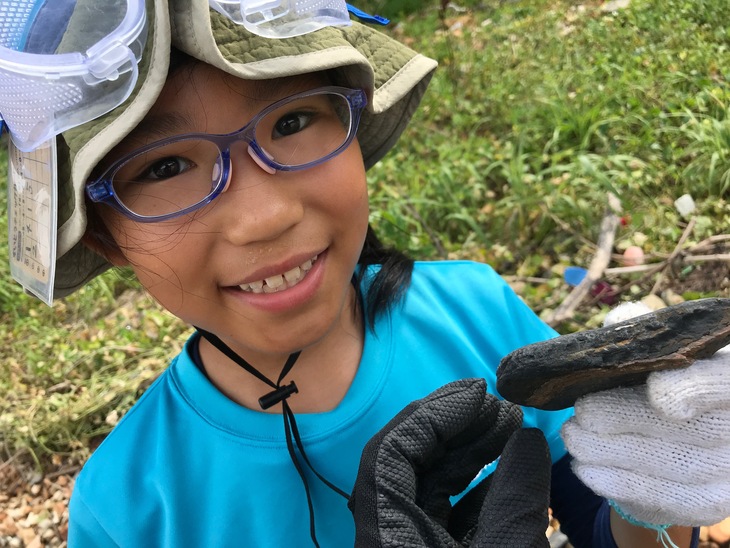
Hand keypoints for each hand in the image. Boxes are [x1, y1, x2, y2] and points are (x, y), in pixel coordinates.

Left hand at [348, 378, 551, 546]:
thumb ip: (517, 495)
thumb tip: (530, 438)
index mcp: (385, 530)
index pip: (389, 451)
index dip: (434, 414)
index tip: (479, 392)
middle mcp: (388, 531)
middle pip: (408, 461)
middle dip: (454, 426)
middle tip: (497, 403)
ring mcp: (408, 541)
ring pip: (431, 485)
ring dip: (470, 453)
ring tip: (511, 426)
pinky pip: (447, 513)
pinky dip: (478, 489)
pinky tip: (511, 470)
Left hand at [562, 303, 729, 525]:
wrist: (664, 440)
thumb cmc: (654, 380)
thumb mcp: (651, 351)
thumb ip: (639, 334)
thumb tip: (620, 324)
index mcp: (729, 376)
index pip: (725, 382)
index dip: (695, 387)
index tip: (654, 389)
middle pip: (699, 428)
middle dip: (632, 418)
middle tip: (583, 412)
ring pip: (681, 468)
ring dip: (617, 452)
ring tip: (573, 437)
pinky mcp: (712, 502)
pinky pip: (670, 500)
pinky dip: (622, 484)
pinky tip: (585, 469)